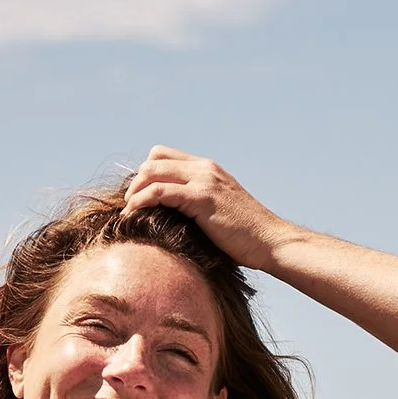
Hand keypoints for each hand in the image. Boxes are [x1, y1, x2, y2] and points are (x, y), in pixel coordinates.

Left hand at [117, 148, 294, 273]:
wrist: (270, 242)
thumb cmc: (247, 237)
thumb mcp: (221, 212)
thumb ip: (200, 206)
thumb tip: (175, 220)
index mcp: (209, 169)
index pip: (164, 156)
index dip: (147, 173)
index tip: (138, 196)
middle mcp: (205, 168)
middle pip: (154, 159)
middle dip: (136, 181)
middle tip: (129, 205)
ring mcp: (204, 180)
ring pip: (153, 171)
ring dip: (134, 191)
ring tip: (127, 212)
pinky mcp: (202, 198)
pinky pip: (160, 192)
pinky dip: (141, 201)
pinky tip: (132, 215)